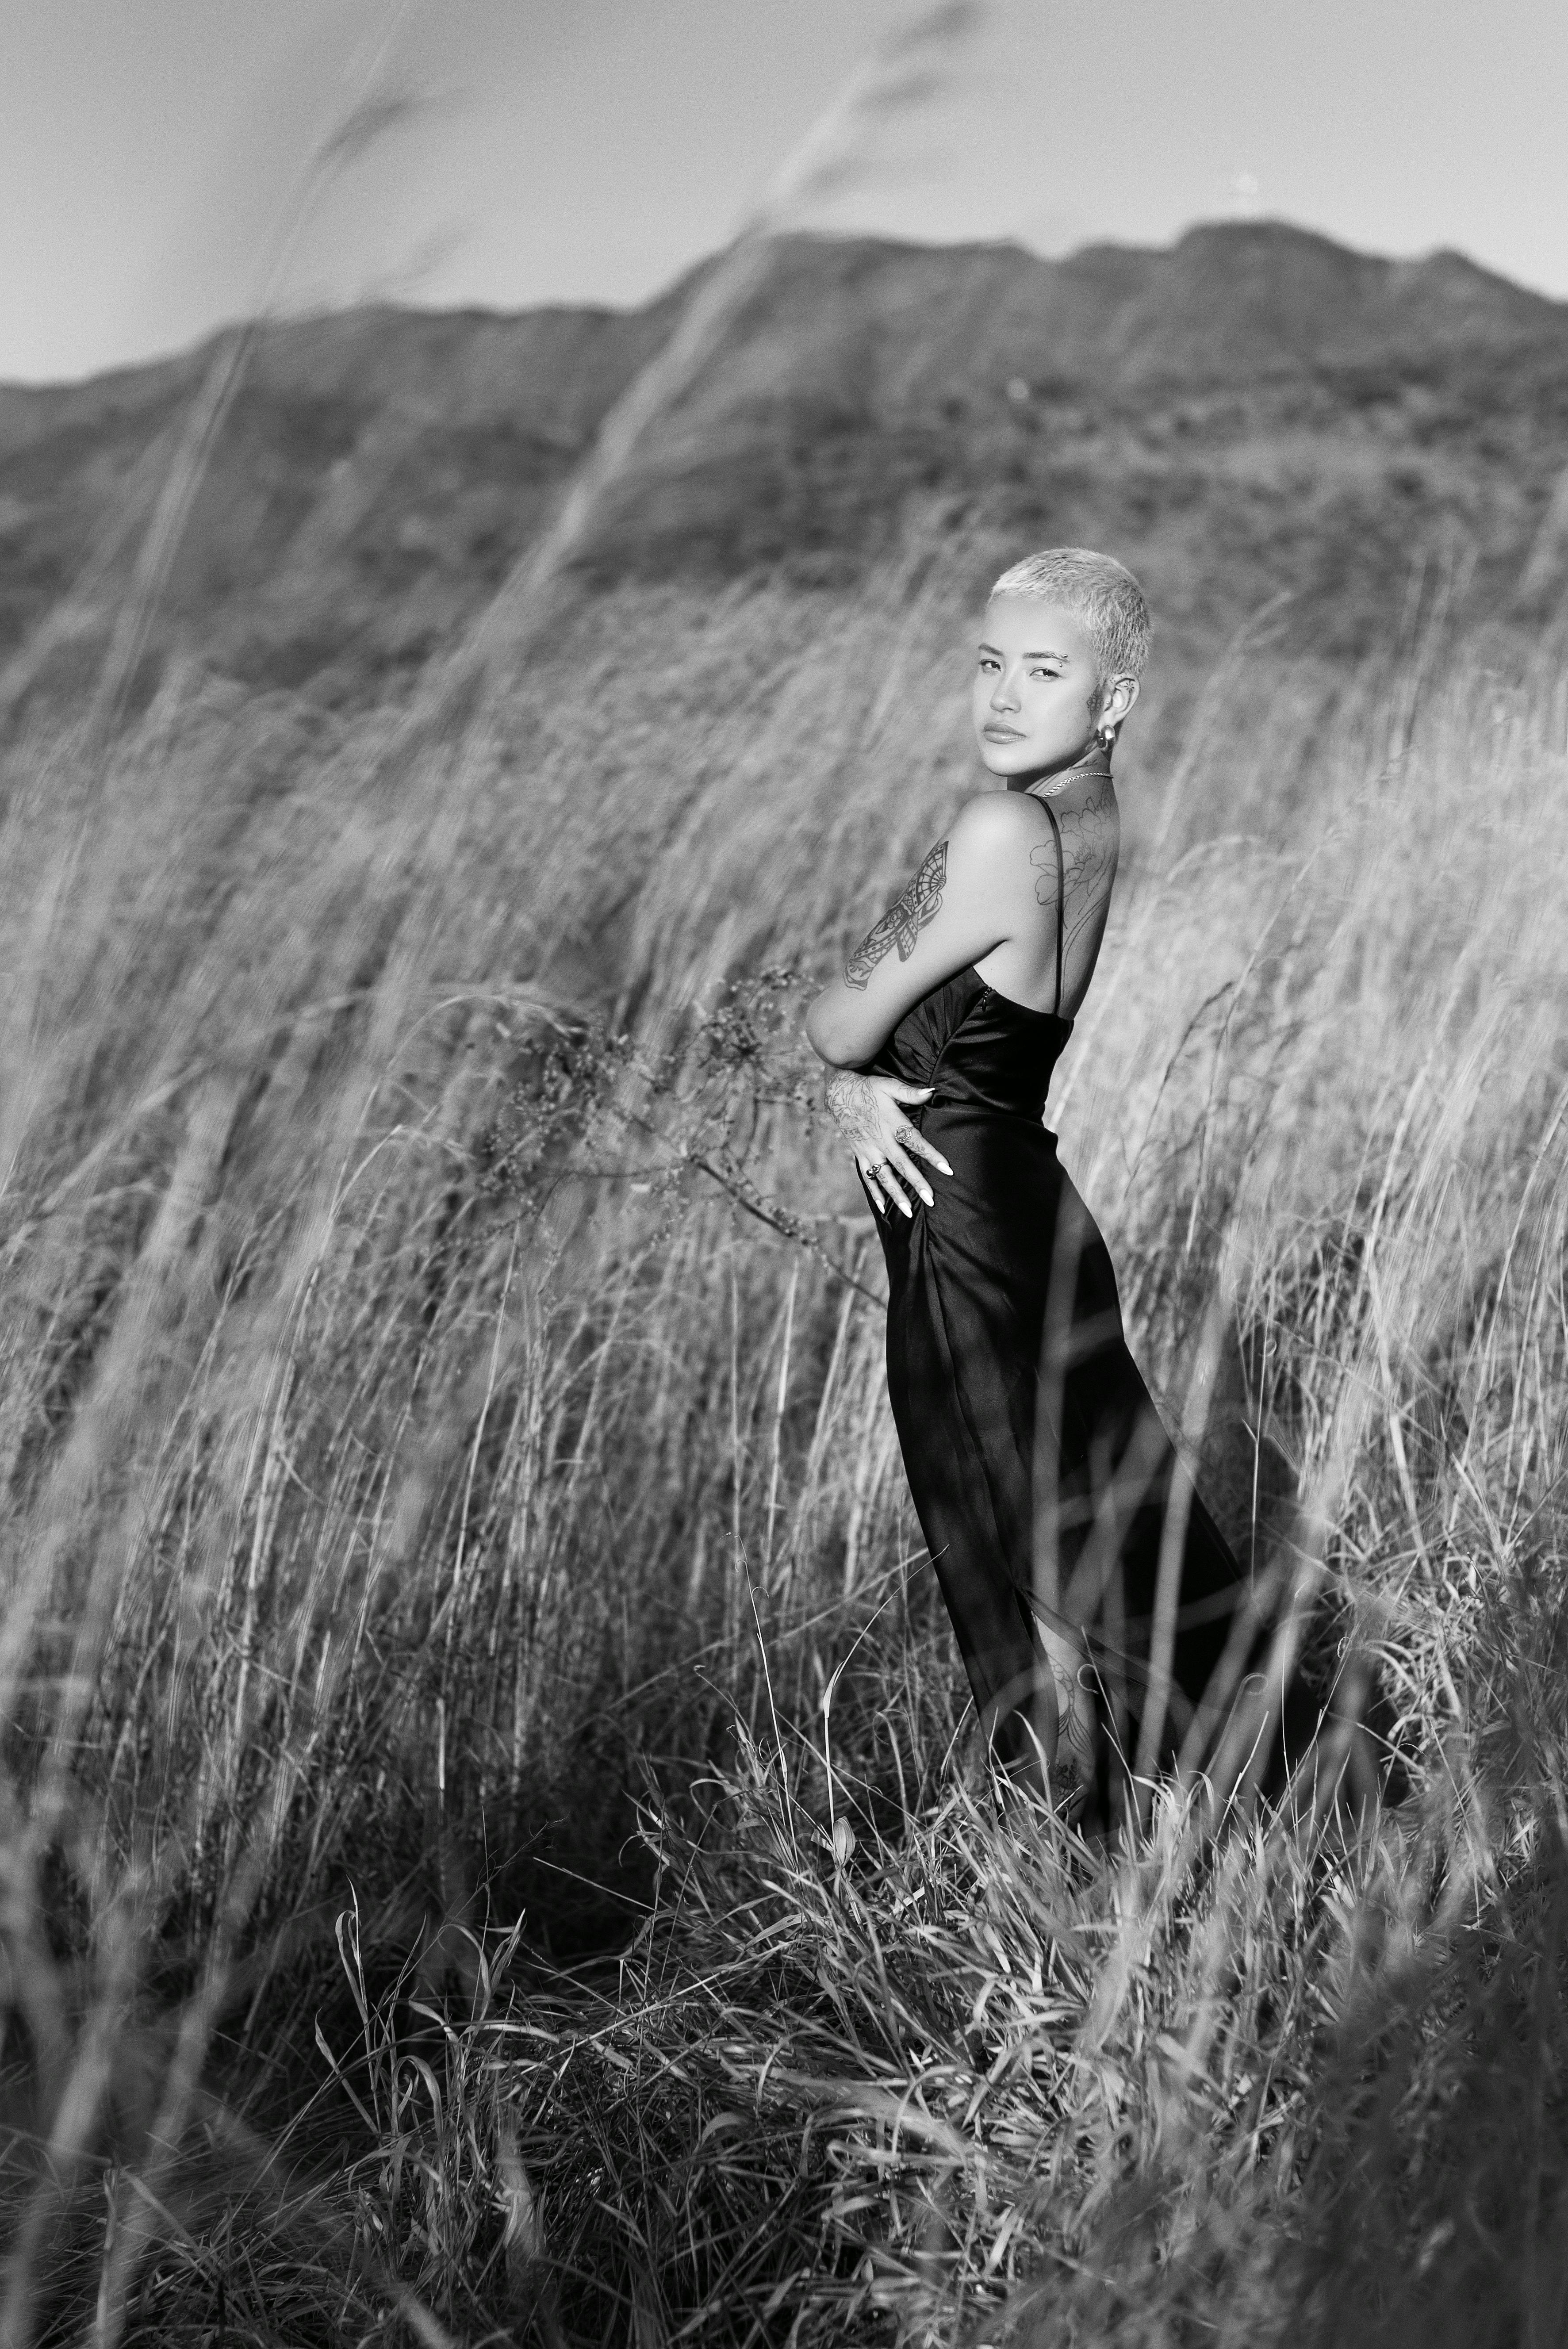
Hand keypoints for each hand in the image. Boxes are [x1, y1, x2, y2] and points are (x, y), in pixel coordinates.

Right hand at [824, 1069, 951, 1217]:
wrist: (838, 1093)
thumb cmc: (868, 1088)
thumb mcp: (889, 1085)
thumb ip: (910, 1093)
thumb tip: (932, 1092)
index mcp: (893, 1124)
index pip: (916, 1142)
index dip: (932, 1155)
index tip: (947, 1169)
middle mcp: (881, 1141)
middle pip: (902, 1165)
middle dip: (917, 1183)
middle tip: (931, 1199)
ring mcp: (869, 1150)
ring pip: (884, 1176)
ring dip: (896, 1194)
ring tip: (908, 1211)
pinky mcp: (860, 1154)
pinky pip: (867, 1176)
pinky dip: (874, 1192)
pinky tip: (882, 1206)